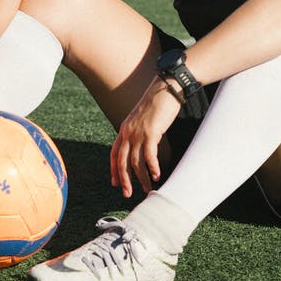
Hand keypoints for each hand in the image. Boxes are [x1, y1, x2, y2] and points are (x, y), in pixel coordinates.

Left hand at [110, 77, 182, 197]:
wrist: (166, 87)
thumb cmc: (158, 101)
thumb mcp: (144, 117)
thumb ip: (140, 130)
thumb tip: (144, 143)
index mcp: (124, 128)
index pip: (114, 153)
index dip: (114, 169)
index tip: (115, 183)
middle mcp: (128, 132)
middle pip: (122, 161)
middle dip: (124, 180)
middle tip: (128, 193)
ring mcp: (138, 132)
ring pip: (135, 162)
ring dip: (142, 178)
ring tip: (147, 188)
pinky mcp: (151, 132)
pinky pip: (149, 156)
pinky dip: (153, 168)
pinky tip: (157, 175)